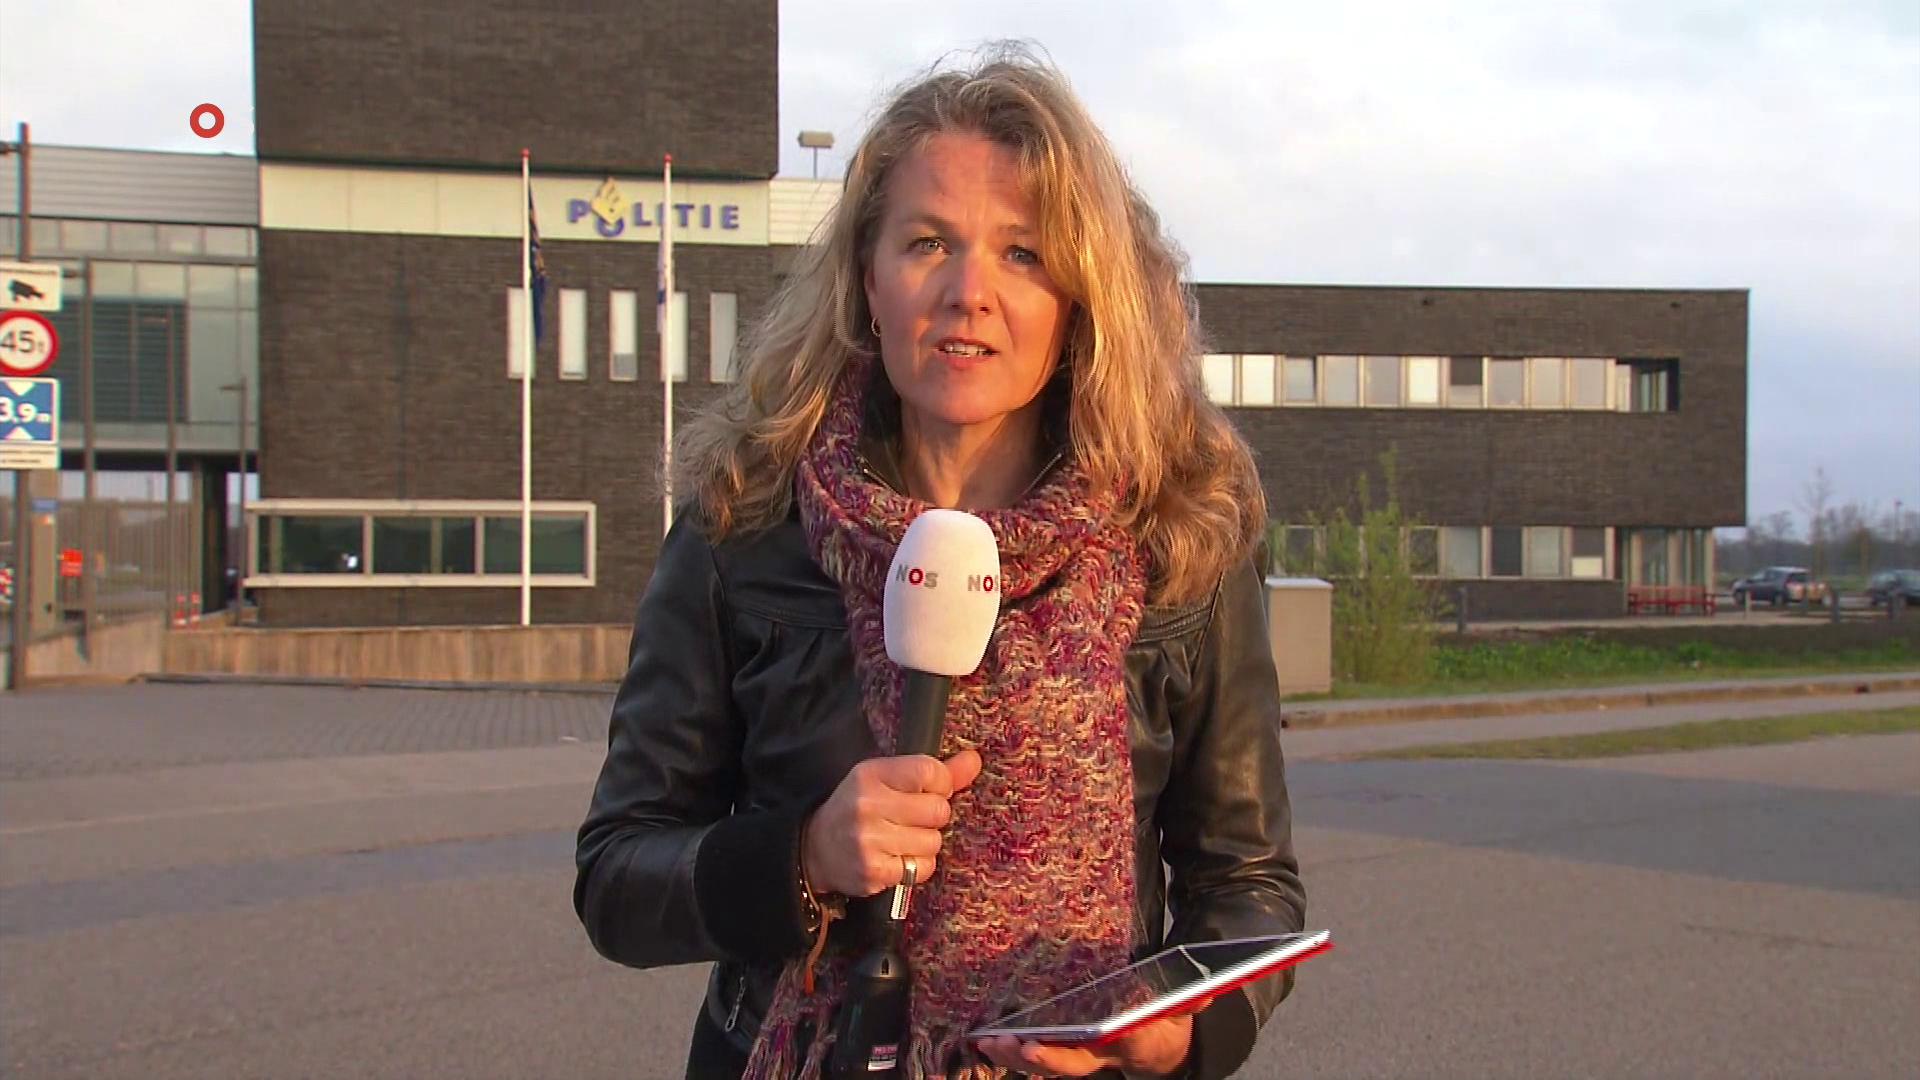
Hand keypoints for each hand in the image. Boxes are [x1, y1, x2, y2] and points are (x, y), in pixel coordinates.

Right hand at [802, 749, 982, 896]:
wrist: (814, 849)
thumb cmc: (859, 809)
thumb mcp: (886, 780)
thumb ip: (932, 772)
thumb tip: (974, 761)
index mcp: (871, 774)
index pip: (930, 771)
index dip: (941, 784)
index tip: (930, 791)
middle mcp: (868, 804)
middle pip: (938, 810)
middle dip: (934, 817)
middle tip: (913, 819)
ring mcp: (869, 840)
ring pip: (933, 842)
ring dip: (925, 844)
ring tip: (902, 840)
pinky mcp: (874, 871)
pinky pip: (921, 869)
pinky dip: (916, 866)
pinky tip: (897, 858)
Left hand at [973, 1012, 1194, 1076]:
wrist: (1156, 1055)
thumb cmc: (1162, 1027)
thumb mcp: (1180, 1014)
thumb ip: (1190, 1003)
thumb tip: (1208, 990)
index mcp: (1131, 1045)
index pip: (1124, 1043)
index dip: (1118, 1038)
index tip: (1108, 1030)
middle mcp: (1100, 1059)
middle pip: (1071, 1064)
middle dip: (1046, 1059)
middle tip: (1022, 1047)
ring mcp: (1078, 1060)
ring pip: (1044, 1066)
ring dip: (1016, 1057)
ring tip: (990, 1043)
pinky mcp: (1060, 1055)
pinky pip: (1031, 1059)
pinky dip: (1008, 1053)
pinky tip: (985, 1041)